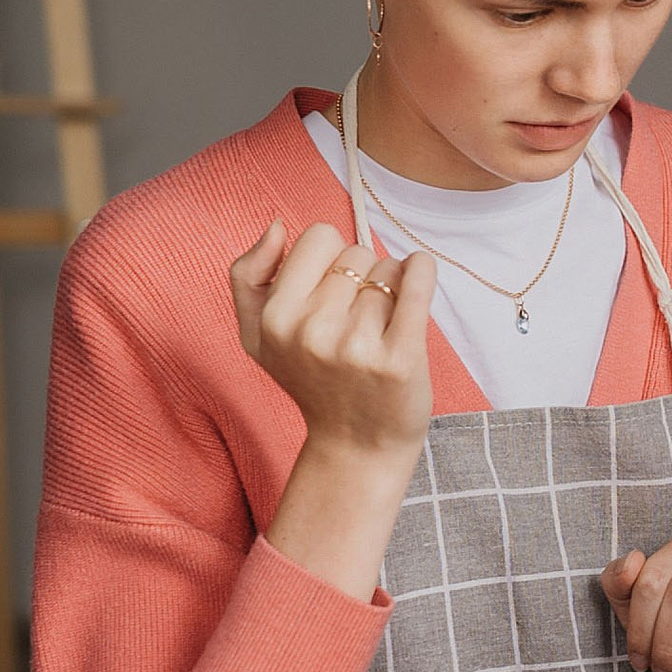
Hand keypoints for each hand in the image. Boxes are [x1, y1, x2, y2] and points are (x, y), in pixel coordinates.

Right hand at [232, 218, 435, 463]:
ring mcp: (358, 346)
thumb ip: (248, 275)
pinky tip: (417, 279)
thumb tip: (275, 226)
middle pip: (357, 252)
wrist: (357, 445)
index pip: (319, 236)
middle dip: (360, 276)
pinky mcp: (401, 358)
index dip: (329, 257)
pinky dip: (422, 272)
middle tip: (354, 320)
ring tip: (377, 330)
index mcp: (276, 319)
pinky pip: (419, 282)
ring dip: (390, 290)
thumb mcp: (258, 334)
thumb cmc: (310, 380)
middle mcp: (313, 331)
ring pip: (389, 270)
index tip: (330, 288)